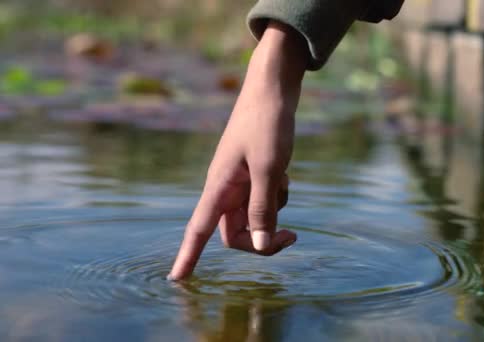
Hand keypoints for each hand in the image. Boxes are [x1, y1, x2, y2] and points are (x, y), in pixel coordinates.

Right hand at [169, 21, 308, 279]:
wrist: (273, 89)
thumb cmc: (268, 124)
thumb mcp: (269, 168)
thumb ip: (263, 208)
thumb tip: (262, 245)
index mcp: (219, 187)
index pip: (199, 230)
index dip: (188, 257)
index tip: (178, 281)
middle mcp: (225, 188)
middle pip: (236, 234)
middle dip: (263, 240)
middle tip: (294, 237)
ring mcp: (239, 181)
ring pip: (255, 217)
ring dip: (274, 209)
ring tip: (282, 176)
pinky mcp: (253, 174)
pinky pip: (265, 199)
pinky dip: (278, 192)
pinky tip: (283, 168)